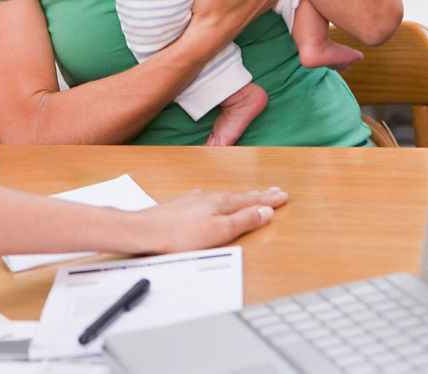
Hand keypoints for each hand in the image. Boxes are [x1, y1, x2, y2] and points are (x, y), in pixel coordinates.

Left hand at [139, 187, 288, 251]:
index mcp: (221, 203)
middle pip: (240, 196)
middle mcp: (209, 197)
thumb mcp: (219, 231)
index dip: (269, 200)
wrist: (144, 231)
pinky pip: (212, 200)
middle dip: (259, 194)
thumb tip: (266, 211)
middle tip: (275, 191)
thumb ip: (243, 221)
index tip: (283, 196)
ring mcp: (195, 200)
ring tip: (252, 195)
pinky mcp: (183, 207)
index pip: (252, 200)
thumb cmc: (180, 235)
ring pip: (226, 197)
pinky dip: (224, 200)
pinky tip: (219, 203)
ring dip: (242, 196)